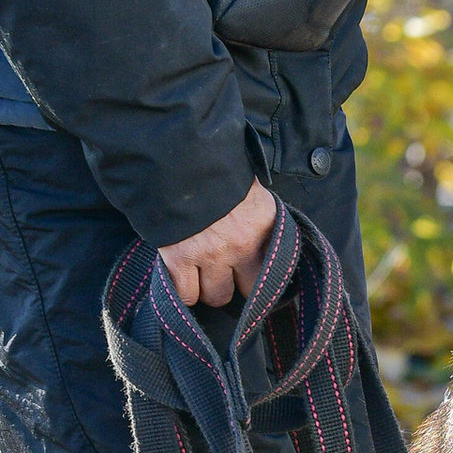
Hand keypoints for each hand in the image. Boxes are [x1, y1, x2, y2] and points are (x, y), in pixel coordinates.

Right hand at [159, 180, 277, 309]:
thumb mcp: (248, 189)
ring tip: (201, 271)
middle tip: (226, 270)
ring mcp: (211, 254)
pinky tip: (183, 276)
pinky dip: (185, 290)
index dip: (262, 271)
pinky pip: (187, 295)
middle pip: (248, 289)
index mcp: (263, 221)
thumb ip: (258, 220)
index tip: (254, 270)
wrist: (175, 157)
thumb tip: (261, 246)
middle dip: (237, 281)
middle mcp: (242, 243)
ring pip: (217, 296)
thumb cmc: (213, 169)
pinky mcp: (180, 259)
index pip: (276, 267)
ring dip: (209, 287)